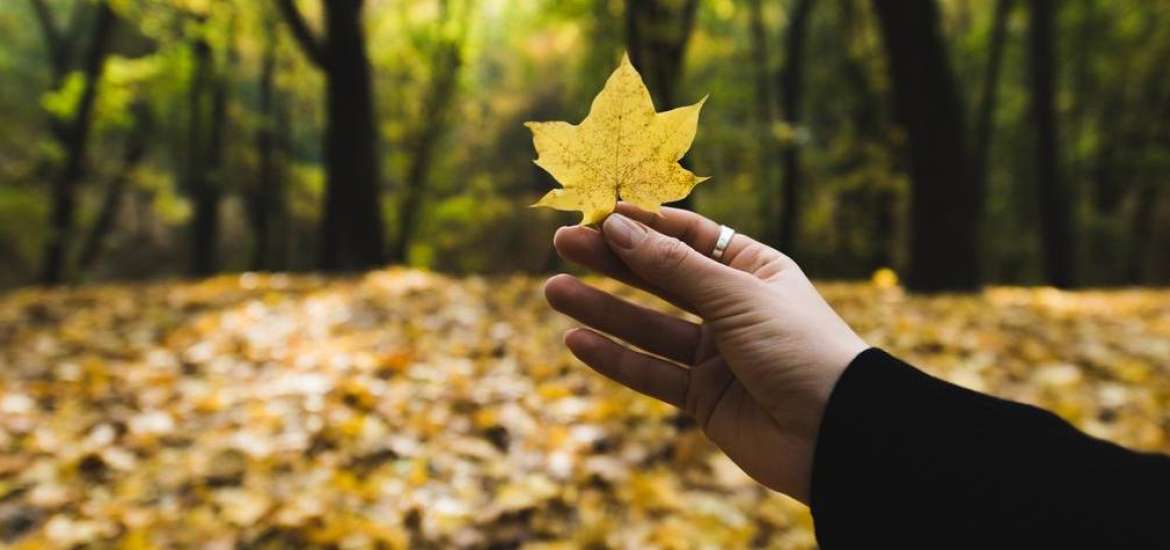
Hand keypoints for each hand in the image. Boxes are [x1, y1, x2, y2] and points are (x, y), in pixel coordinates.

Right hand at [545, 204, 867, 502]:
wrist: (837, 434)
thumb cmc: (800, 349)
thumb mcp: (736, 297)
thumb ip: (673, 267)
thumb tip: (618, 228)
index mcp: (754, 270)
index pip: (691, 237)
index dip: (646, 224)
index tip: (599, 213)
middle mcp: (733, 308)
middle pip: (661, 278)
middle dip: (612, 262)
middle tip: (562, 243)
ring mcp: (717, 355)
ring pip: (648, 326)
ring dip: (602, 308)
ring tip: (554, 290)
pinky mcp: (704, 399)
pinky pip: (651, 373)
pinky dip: (615, 358)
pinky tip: (577, 340)